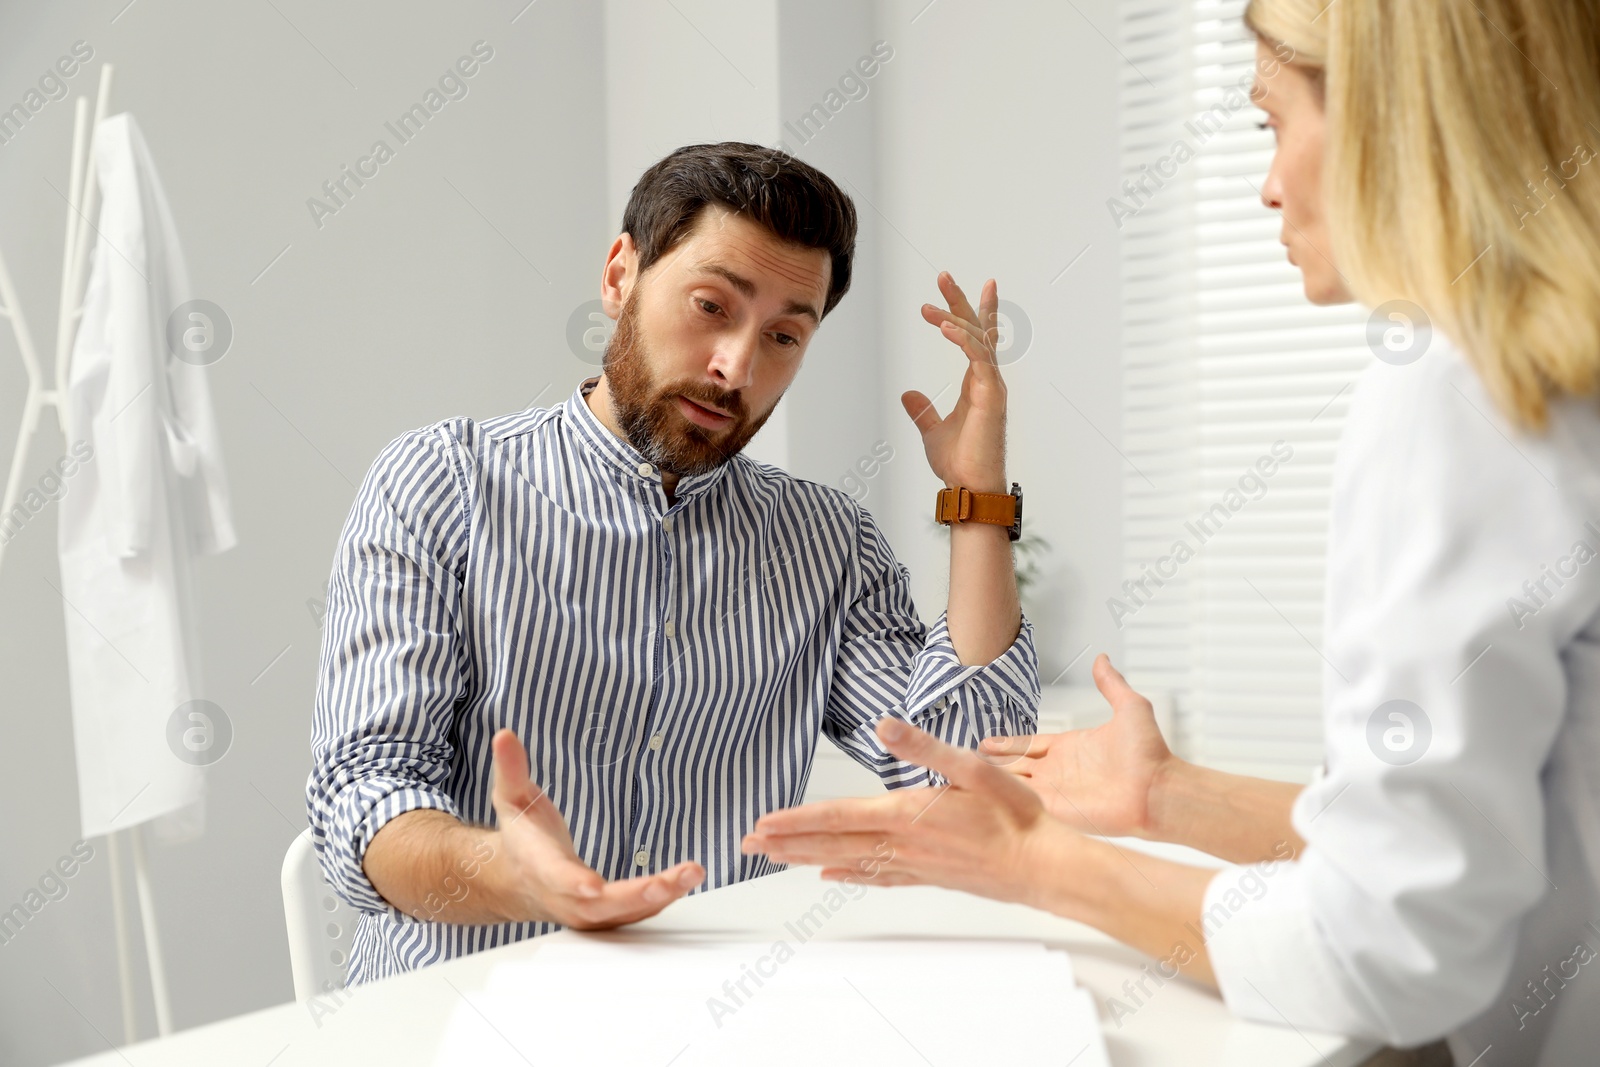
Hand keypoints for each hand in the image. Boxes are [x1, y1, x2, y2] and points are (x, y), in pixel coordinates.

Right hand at [488, 728, 702, 927]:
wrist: (519, 880)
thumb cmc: (523, 837)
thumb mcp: (512, 797)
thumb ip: (511, 768)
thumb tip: (504, 735)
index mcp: (540, 867)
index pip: (557, 878)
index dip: (573, 884)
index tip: (592, 886)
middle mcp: (564, 897)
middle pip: (601, 904)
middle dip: (635, 896)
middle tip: (667, 882)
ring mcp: (586, 912)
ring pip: (625, 913)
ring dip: (661, 897)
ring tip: (692, 873)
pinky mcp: (606, 916)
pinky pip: (636, 913)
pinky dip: (663, 900)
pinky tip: (687, 880)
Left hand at [740, 716, 1068, 909]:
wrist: (1043, 867)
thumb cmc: (1015, 817)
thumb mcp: (974, 768)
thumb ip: (925, 747)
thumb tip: (884, 725)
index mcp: (906, 813)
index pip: (838, 817)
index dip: (796, 820)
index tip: (764, 823)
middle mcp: (901, 844)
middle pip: (832, 844)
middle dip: (786, 844)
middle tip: (748, 845)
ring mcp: (913, 864)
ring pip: (847, 861)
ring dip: (806, 859)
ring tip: (774, 858)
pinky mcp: (927, 876)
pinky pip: (876, 877)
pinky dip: (848, 875)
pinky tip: (831, 875)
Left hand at [904, 272, 1007, 490]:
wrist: (969, 488)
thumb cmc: (958, 463)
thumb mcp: (931, 431)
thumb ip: (922, 410)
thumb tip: (908, 394)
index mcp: (977, 384)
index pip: (976, 339)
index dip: (969, 312)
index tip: (959, 287)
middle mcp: (989, 379)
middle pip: (978, 329)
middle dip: (962, 301)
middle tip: (943, 275)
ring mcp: (992, 386)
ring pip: (976, 339)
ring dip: (953, 318)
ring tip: (927, 306)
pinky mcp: (990, 395)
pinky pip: (978, 357)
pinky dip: (962, 340)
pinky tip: (943, 326)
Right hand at [980, 654, 1175, 838]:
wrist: (1159, 790)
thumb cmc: (1150, 754)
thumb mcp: (1130, 707)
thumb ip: (1111, 684)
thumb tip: (1103, 659)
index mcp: (1071, 747)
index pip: (1029, 744)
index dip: (1006, 743)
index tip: (984, 741)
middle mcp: (1059, 770)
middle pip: (1014, 765)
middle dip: (989, 763)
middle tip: (963, 759)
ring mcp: (1055, 792)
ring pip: (1011, 783)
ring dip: (988, 780)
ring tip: (961, 775)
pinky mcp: (1055, 810)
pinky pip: (1020, 801)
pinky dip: (999, 797)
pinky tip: (976, 793)